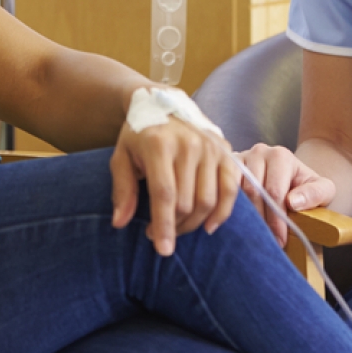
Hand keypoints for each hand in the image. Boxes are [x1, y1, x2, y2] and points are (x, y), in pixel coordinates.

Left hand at [109, 120, 239, 255]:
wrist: (163, 102)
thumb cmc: (140, 134)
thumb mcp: (121, 156)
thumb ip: (122, 189)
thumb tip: (120, 223)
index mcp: (159, 144)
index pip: (164, 193)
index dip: (164, 225)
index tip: (162, 250)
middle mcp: (189, 144)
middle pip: (187, 202)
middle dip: (174, 226)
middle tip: (158, 234)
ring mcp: (210, 147)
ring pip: (208, 200)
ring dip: (193, 223)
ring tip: (178, 228)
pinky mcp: (225, 151)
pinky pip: (231, 189)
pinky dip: (223, 212)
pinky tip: (209, 225)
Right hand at [235, 144, 335, 247]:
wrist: (293, 178)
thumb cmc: (307, 187)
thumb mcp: (323, 191)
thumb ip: (315, 194)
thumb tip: (293, 202)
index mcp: (280, 156)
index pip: (274, 192)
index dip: (276, 219)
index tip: (280, 241)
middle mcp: (258, 152)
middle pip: (252, 192)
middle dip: (260, 221)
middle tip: (265, 242)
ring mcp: (240, 158)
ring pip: (235, 191)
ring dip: (243, 216)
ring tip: (250, 235)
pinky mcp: (226, 168)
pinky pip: (221, 188)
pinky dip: (227, 207)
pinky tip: (235, 223)